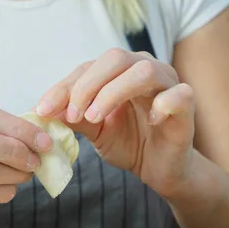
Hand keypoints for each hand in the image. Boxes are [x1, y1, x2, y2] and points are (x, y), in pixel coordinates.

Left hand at [36, 49, 194, 198]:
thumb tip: (41, 112)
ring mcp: (168, 84)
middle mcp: (144, 70)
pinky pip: (179, 94)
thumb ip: (73, 117)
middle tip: (72, 115)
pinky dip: (164, 104)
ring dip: (113, 93)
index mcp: (119, 72)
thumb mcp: (94, 130)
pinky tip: (151, 121)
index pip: (87, 68)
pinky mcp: (187, 105)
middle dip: (86, 86)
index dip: (63, 87)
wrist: (159, 169)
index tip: (42, 110)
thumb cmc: (129, 143)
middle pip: (114, 58)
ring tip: (96, 118)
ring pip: (143, 71)